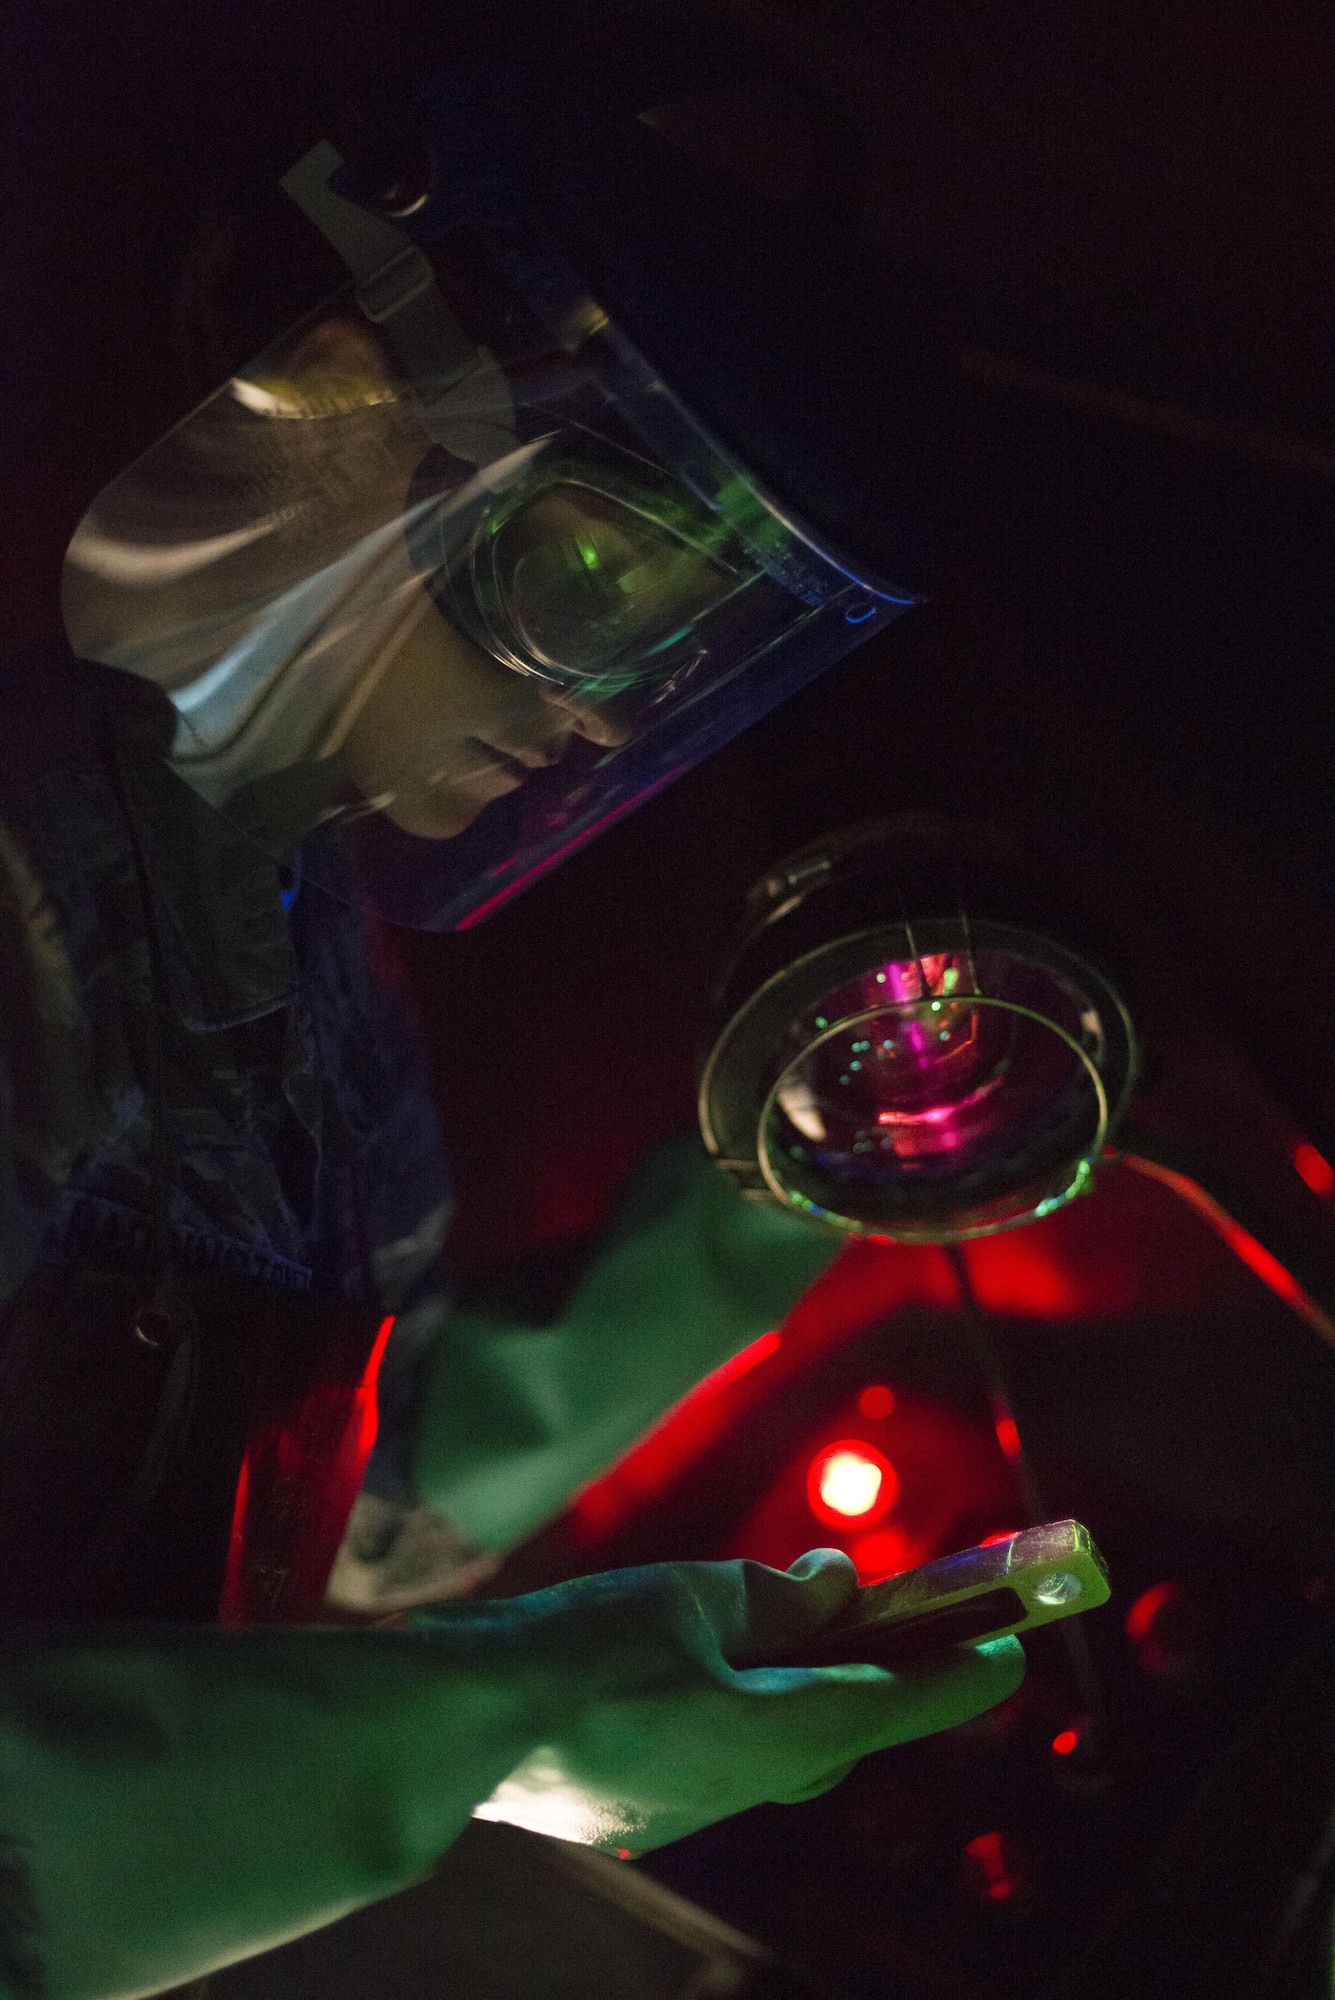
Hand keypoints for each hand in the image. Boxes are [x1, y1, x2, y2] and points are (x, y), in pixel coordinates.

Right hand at [444, 1548, 1023, 1850]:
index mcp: (778, 1732)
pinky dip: (742, 1711)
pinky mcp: (646, 1812)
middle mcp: (752, 1786)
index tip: (1010, 1651)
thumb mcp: (689, 1597)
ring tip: (790, 1627)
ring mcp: (696, 1810)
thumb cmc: (578, 1652)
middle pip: (843, 1728)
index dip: (960, 1674)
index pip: (897, 1701)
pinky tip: (704, 1669)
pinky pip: (724, 1758)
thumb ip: (775, 1597)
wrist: (459, 1730)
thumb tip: (836, 1587)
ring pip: (782, 1746)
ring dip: (805, 1691)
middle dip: (879, 1677)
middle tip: (902, 1619)